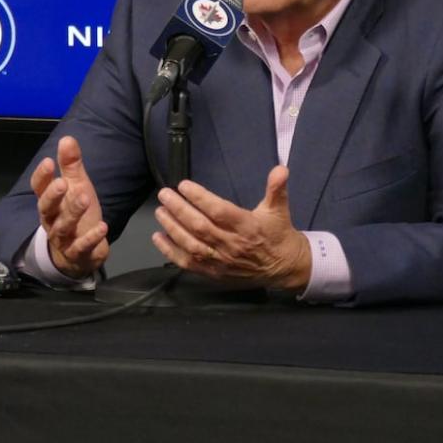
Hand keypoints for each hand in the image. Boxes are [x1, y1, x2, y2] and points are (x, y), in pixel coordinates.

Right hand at [31, 136, 108, 278]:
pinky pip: (82, 246)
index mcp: (50, 202)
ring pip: (64, 226)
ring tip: (85, 198)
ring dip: (73, 212)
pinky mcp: (78, 253)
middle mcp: (52, 220)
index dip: (42, 177)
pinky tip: (102, 227)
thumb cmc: (76, 214)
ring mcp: (63, 238)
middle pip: (47, 208)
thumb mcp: (76, 187)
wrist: (80, 253)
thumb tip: (67, 138)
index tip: (48, 162)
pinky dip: (91, 238)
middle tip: (62, 183)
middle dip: (53, 196)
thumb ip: (71, 165)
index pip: (39, 188)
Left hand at [152, 165, 310, 290]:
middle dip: (179, 209)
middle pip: (199, 227)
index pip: (219, 211)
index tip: (184, 185)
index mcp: (247, 226)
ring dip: (172, 227)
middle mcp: (231, 244)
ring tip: (160, 211)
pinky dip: (170, 251)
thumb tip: (281, 169)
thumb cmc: (277, 234)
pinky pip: (188, 263)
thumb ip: (277, 188)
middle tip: (164, 194)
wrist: (283, 268)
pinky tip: (158, 237)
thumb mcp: (279, 209)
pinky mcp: (213, 273)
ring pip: (191, 244)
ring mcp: (221, 260)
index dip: (200, 198)